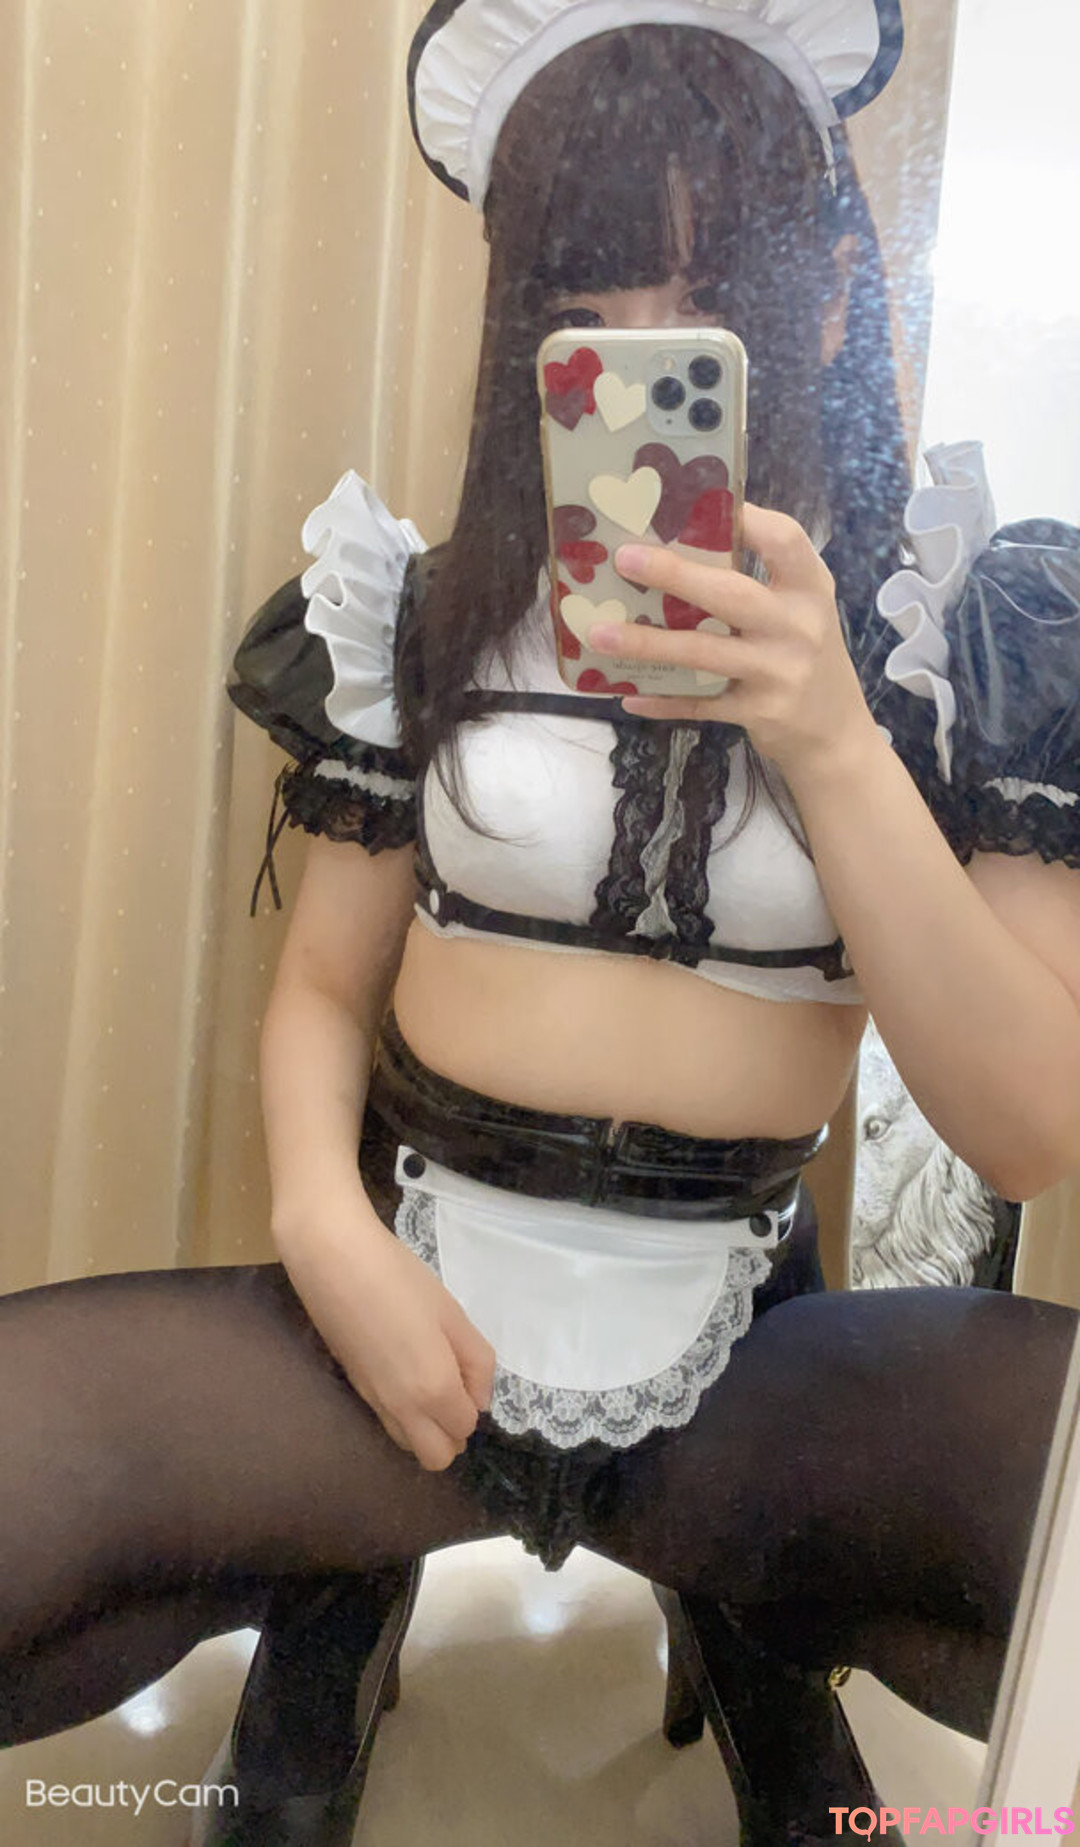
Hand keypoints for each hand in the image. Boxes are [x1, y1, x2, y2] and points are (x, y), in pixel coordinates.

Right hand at [278, 1209, 495, 1472]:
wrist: (333, 1262)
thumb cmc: (400, 1279)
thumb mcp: (452, 1314)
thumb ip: (477, 1361)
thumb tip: (479, 1398)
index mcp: (433, 1390)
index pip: (466, 1427)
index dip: (474, 1401)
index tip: (467, 1368)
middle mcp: (402, 1409)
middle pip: (437, 1457)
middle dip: (452, 1432)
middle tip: (453, 1385)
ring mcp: (373, 1403)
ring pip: (408, 1446)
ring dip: (426, 1428)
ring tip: (427, 1378)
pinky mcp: (354, 1390)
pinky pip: (388, 1423)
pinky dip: (404, 1415)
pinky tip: (402, 1370)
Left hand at [590, 503, 879, 783]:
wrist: (835, 732)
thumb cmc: (806, 656)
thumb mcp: (800, 611)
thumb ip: (760, 581)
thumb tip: (681, 546)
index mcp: (809, 589)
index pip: (783, 539)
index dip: (744, 518)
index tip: (694, 501)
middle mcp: (797, 626)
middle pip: (732, 595)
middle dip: (675, 574)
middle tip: (624, 558)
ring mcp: (778, 672)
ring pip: (704, 653)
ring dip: (648, 644)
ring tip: (600, 633)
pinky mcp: (759, 712)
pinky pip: (699, 704)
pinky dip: (662, 699)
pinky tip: (629, 693)